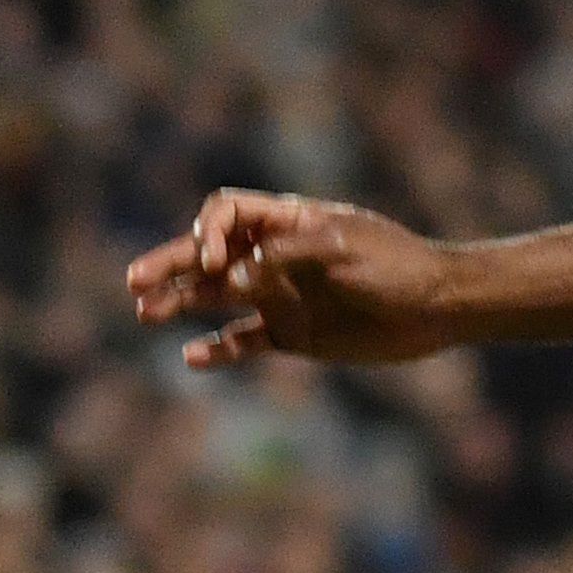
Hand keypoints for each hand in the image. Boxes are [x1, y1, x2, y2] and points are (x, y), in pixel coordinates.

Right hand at [123, 191, 471, 368]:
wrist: (439, 306)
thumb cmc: (397, 266)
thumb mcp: (343, 251)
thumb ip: (286, 258)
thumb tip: (232, 274)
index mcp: (288, 222)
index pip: (227, 214)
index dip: (209, 232)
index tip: (212, 260)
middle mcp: (276, 256)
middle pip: (209, 255)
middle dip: (171, 264)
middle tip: (134, 281)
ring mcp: (282, 295)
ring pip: (217, 297)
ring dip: (180, 302)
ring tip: (143, 311)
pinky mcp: (294, 335)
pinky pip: (246, 340)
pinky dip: (219, 349)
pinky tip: (191, 358)